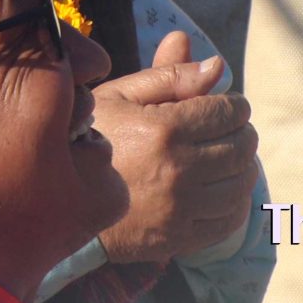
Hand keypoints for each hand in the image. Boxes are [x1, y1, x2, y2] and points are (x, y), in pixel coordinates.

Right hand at [92, 31, 259, 265]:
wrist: (60, 200)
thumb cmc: (90, 137)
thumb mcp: (121, 95)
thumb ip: (171, 76)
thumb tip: (218, 65)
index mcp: (164, 129)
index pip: (228, 113)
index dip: (234, 105)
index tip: (225, 105)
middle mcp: (178, 170)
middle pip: (241, 147)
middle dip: (241, 132)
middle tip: (226, 129)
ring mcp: (182, 208)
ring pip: (241, 183)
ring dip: (241, 166)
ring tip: (224, 157)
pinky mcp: (182, 237)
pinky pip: (230, 219)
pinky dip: (236, 201)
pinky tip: (221, 188)